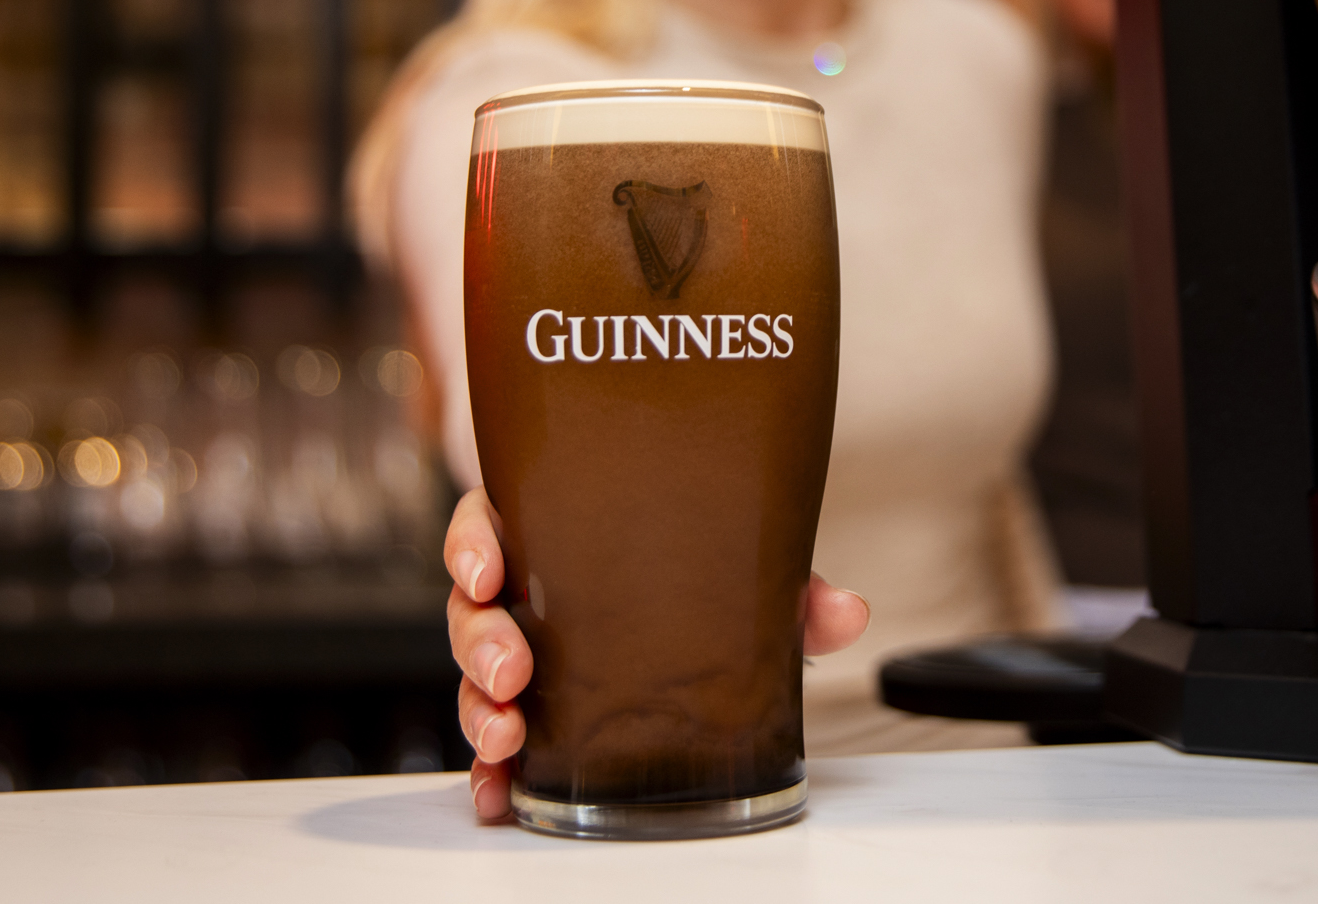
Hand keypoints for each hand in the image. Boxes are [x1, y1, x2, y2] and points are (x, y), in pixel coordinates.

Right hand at [445, 486, 870, 820]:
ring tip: (507, 735)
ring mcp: (520, 652)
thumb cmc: (693, 569)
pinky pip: (492, 741)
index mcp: (554, 534)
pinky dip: (490, 770)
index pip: (489, 526)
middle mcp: (525, 592)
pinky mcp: (528, 711)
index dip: (474, 547)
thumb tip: (846, 612)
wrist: (699, 602)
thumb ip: (788, 587)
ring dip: (479, 710)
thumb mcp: (736, 566)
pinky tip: (502, 791)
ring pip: (473, 678)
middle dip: (482, 645)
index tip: (487, 572)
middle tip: (513, 673)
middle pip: (471, 611)